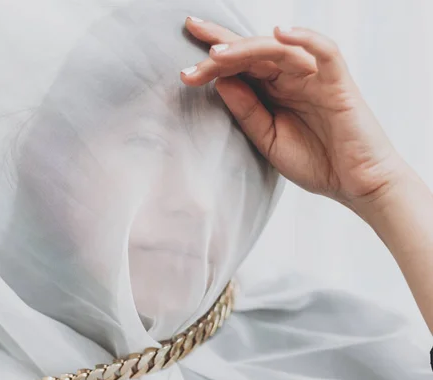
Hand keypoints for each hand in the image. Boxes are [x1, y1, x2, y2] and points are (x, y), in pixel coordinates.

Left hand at [180, 18, 406, 211]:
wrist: (355, 185)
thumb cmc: (315, 162)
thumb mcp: (267, 139)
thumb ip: (247, 111)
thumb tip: (220, 82)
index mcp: (272, 90)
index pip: (240, 64)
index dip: (213, 52)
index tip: (184, 46)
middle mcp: (291, 78)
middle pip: (252, 53)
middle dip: (219, 55)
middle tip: (190, 68)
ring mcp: (314, 77)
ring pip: (279, 49)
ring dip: (246, 49)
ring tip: (217, 55)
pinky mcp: (338, 82)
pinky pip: (324, 51)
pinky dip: (304, 39)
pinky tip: (280, 34)